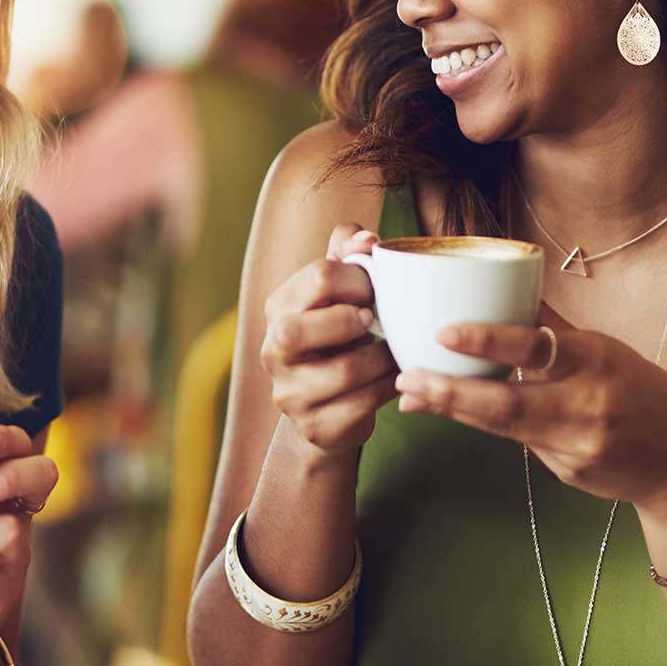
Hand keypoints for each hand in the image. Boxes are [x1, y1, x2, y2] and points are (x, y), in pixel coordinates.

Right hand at [259, 222, 398, 458]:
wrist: (330, 407)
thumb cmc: (340, 335)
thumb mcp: (340, 290)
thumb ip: (349, 253)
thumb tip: (368, 239)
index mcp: (278, 307)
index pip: (317, 278)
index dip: (358, 278)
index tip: (375, 289)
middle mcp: (272, 350)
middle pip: (297, 331)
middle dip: (348, 321)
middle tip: (374, 321)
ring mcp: (289, 393)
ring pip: (343, 372)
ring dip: (380, 358)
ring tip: (393, 351)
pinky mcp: (314, 427)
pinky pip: (361, 406)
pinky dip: (388, 389)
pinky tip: (394, 378)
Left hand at [393, 304, 666, 513]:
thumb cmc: (637, 391)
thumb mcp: (604, 350)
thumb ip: (552, 325)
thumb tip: (504, 281)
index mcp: (596, 360)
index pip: (537, 347)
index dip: (488, 340)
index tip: (443, 332)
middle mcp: (585, 404)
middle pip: (507, 402)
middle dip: (450, 391)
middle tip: (406, 377)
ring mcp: (575, 444)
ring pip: (501, 425)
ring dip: (451, 410)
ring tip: (411, 395)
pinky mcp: (565, 471)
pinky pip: (514, 443)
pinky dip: (478, 425)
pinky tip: (446, 411)